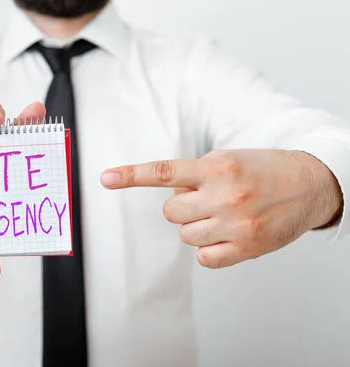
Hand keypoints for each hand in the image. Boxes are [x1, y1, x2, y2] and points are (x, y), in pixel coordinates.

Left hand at [100, 149, 342, 267]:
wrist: (310, 184)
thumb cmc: (265, 170)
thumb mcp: (228, 159)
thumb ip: (195, 175)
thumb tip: (171, 191)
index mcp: (217, 167)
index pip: (165, 172)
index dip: (131, 175)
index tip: (105, 178)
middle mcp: (224, 195)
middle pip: (170, 211)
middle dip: (182, 206)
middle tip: (207, 199)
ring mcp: (235, 224)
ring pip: (184, 234)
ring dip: (196, 226)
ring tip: (222, 215)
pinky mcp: (246, 247)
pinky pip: (203, 257)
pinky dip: (209, 248)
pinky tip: (227, 234)